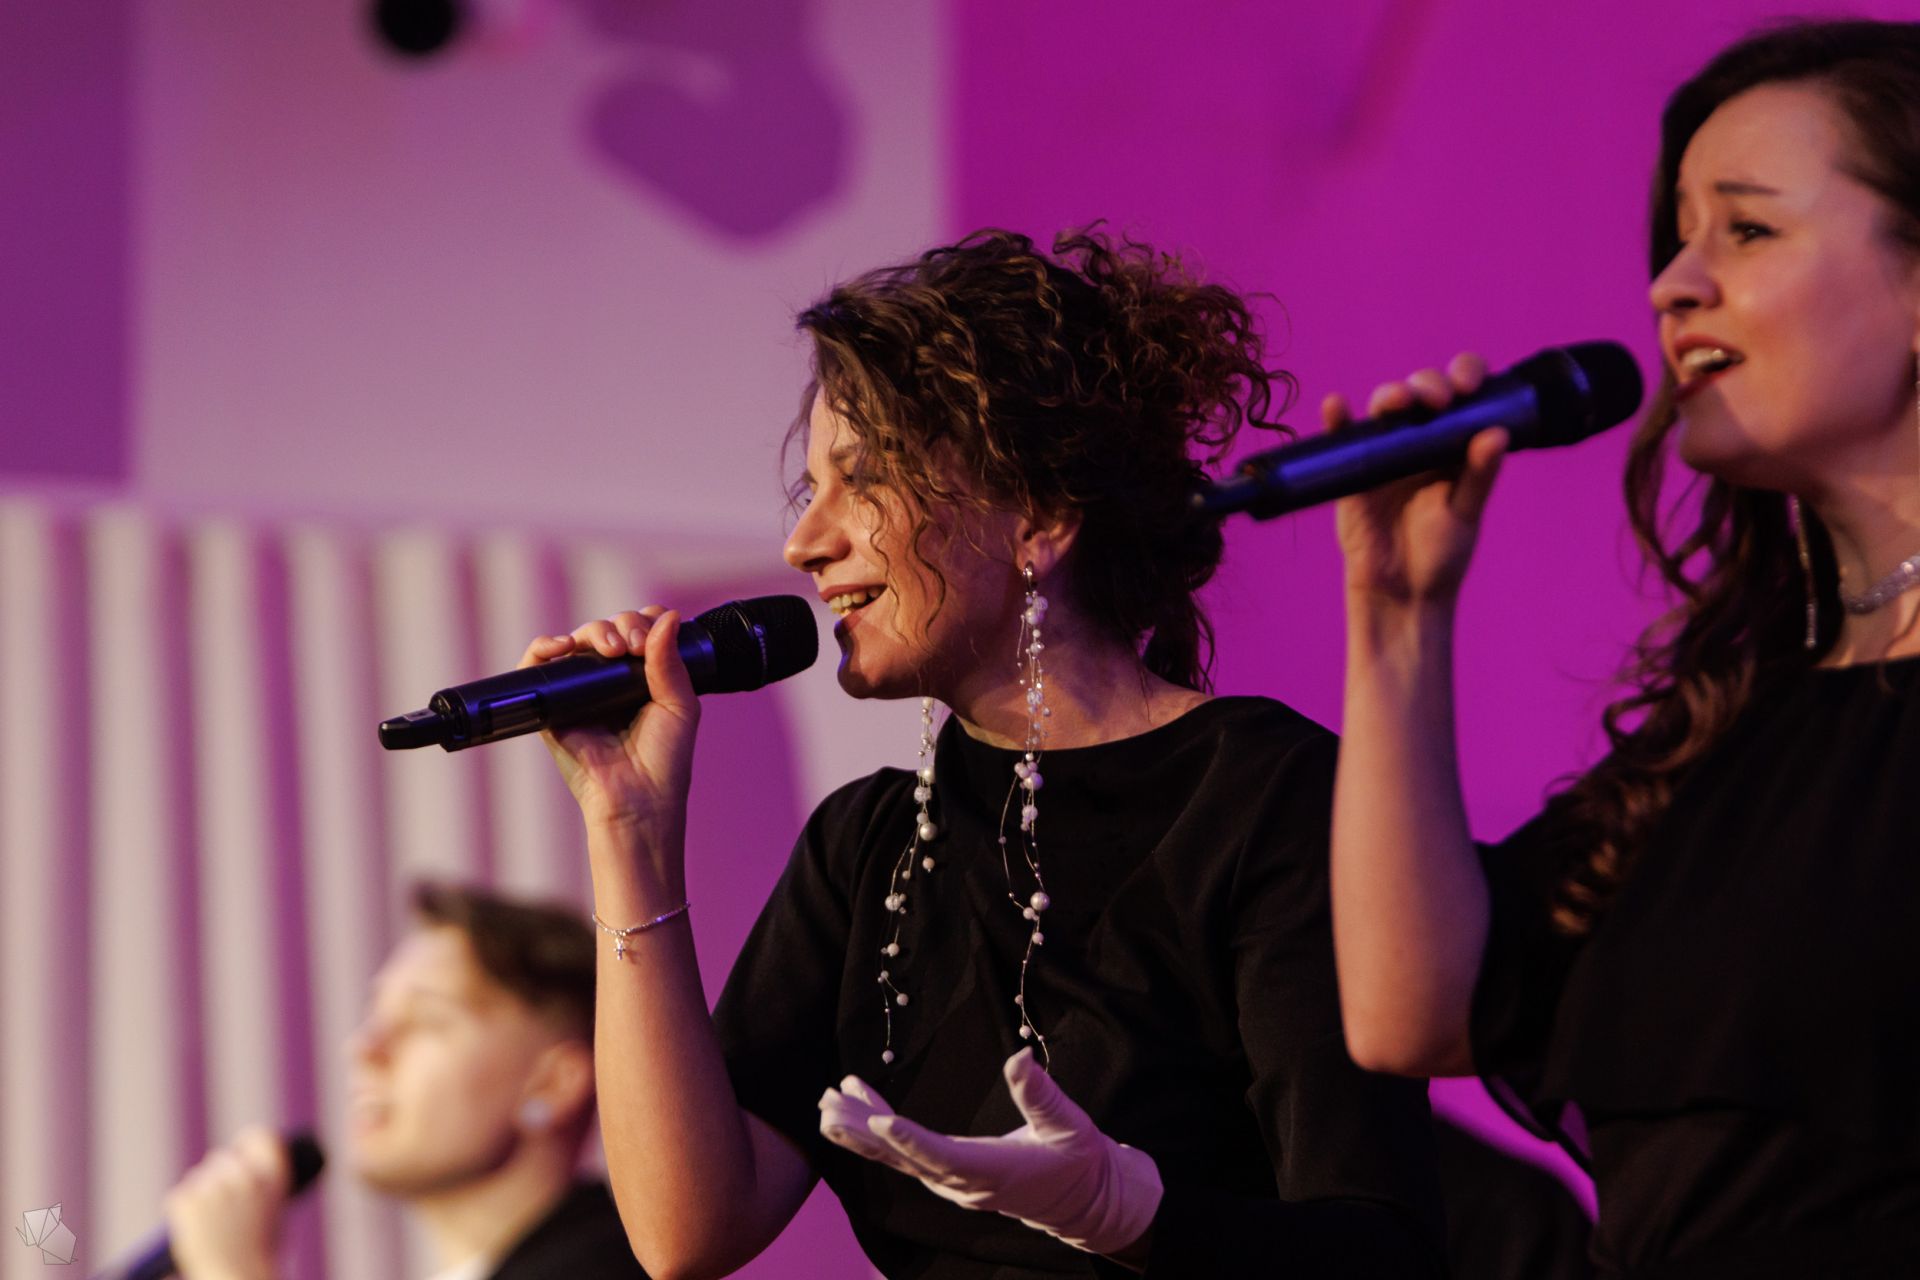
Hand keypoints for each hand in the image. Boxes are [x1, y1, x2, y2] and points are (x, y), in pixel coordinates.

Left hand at [163, 1126, 289, 1279]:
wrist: (237, 1278)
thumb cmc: (257, 1254)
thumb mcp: (273, 1213)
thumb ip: (259, 1187)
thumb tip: (242, 1169)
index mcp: (273, 1176)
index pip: (259, 1137)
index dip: (248, 1141)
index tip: (241, 1148)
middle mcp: (245, 1176)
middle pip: (220, 1158)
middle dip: (218, 1175)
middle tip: (219, 1205)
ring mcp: (214, 1188)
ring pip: (197, 1179)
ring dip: (200, 1195)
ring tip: (210, 1227)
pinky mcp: (186, 1201)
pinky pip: (179, 1197)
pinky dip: (182, 1211)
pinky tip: (194, 1230)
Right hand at [518, 608, 700, 853]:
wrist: (637, 800)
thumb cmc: (664, 760)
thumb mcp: (679, 705)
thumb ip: (670, 661)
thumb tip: (668, 616)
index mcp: (644, 675)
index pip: (640, 628)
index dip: (645, 621)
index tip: (650, 640)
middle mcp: (611, 678)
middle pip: (610, 627)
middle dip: (622, 625)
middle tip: (632, 647)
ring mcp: (580, 690)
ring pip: (577, 639)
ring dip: (593, 631)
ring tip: (609, 647)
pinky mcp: (553, 706)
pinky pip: (537, 665)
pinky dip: (544, 646)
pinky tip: (562, 646)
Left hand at [818, 1050, 1161, 1258]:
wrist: (1083, 1200)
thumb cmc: (1078, 1160)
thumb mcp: (1069, 1125)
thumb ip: (1041, 1096)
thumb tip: (1020, 1056)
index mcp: (993, 1171)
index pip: (944, 1157)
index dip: (911, 1140)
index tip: (879, 1120)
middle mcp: (964, 1183)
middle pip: (905, 1160)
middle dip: (864, 1134)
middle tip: (829, 1107)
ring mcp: (953, 1183)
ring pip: (898, 1160)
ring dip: (861, 1132)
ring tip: (828, 1103)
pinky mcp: (949, 1176)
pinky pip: (906, 1156)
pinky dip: (878, 1132)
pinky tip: (859, 1105)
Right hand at [1324, 352, 1508, 606]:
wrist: (1401, 593)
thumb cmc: (1440, 554)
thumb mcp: (1466, 512)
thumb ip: (1480, 474)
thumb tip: (1497, 433)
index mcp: (1455, 442)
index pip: (1462, 394)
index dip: (1465, 375)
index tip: (1469, 386)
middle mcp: (1420, 439)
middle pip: (1421, 391)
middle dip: (1428, 384)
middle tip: (1437, 401)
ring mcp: (1383, 452)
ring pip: (1384, 408)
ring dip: (1389, 395)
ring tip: (1397, 402)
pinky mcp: (1352, 471)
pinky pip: (1343, 438)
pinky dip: (1337, 420)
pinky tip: (1336, 407)